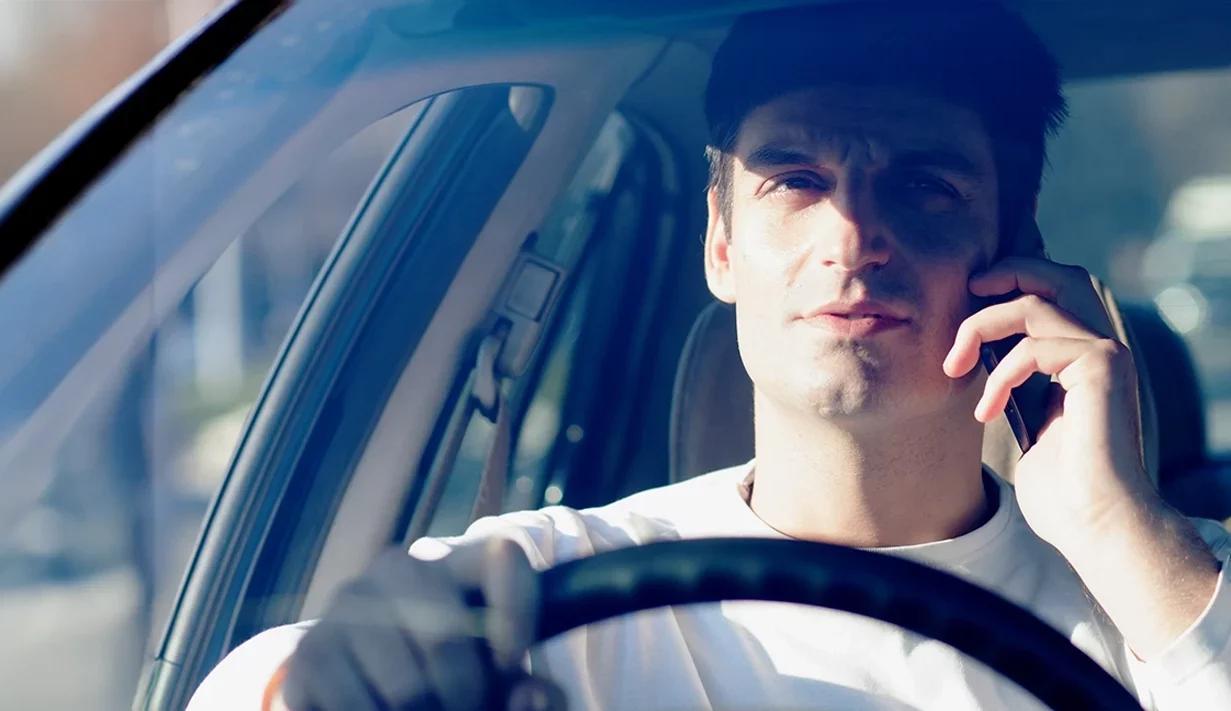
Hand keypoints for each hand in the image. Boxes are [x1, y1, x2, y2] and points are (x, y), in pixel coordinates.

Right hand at [279, 536, 564, 710]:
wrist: (361, 689)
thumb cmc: (449, 682)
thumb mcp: (500, 684)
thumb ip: (534, 693)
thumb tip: (529, 695)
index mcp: (456, 561)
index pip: (503, 552)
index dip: (517, 611)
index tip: (509, 661)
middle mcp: (398, 569)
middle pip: (448, 635)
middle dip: (466, 693)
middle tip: (464, 706)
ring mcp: (347, 607)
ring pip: (407, 686)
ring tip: (424, 710)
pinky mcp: (308, 655)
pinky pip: (358, 708)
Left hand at [942, 256, 1155, 552]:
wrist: (1095, 524)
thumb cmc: (1061, 491)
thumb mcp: (1027, 426)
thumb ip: (1013, 389)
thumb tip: (977, 364)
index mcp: (1083, 361)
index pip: (1052, 296)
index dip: (1009, 287)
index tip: (965, 306)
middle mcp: (1100, 349)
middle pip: (1058, 276)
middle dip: (1007, 272)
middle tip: (968, 289)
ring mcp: (1105, 354)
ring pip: (1036, 302)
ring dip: (981, 325)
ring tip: (953, 366)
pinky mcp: (1103, 366)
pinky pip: (1034, 344)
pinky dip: (1001, 373)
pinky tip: (988, 411)